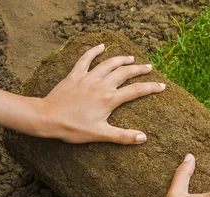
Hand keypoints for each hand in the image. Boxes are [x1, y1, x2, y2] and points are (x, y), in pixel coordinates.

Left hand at [37, 43, 164, 143]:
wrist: (47, 117)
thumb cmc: (73, 128)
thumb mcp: (100, 135)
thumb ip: (123, 136)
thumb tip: (143, 138)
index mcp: (109, 99)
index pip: (135, 91)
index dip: (151, 88)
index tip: (162, 86)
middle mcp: (101, 85)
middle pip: (124, 73)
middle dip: (139, 69)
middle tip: (149, 68)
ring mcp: (87, 78)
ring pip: (108, 64)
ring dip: (121, 59)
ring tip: (131, 57)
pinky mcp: (75, 75)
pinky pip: (85, 59)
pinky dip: (94, 51)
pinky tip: (101, 46)